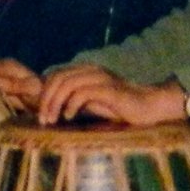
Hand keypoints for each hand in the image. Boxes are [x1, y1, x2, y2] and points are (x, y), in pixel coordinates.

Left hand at [38, 64, 188, 126]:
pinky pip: (83, 92)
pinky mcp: (109, 89)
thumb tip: (51, 107)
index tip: (40, 113)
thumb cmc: (119, 107)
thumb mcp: (92, 103)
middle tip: (43, 119)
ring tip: (52, 120)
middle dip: (46, 99)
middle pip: (58, 78)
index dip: (44, 93)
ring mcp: (100, 78)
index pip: (55, 75)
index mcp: (85, 71)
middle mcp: (90, 70)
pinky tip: (69, 117)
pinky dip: (72, 104)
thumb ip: (75, 100)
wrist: (148, 106)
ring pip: (67, 83)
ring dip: (55, 103)